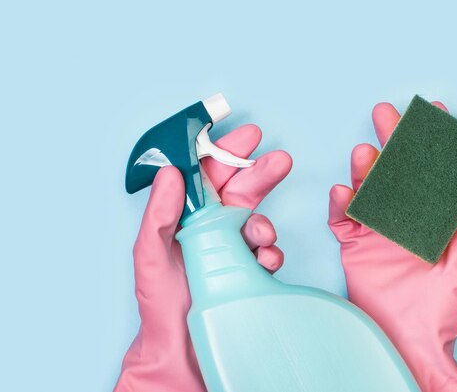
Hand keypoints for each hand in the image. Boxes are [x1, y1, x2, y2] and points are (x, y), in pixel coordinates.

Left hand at [114, 124, 291, 391]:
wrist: (182, 348)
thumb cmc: (160, 302)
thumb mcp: (149, 254)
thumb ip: (159, 213)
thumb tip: (171, 173)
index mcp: (186, 216)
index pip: (207, 175)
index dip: (227, 153)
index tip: (247, 136)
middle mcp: (211, 227)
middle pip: (241, 189)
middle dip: (261, 172)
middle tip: (280, 160)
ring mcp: (233, 248)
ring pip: (258, 219)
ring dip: (265, 222)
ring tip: (260, 236)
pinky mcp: (250, 269)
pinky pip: (268, 251)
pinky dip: (272, 252)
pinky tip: (265, 259)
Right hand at [328, 102, 456, 391]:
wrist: (409, 343)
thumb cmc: (442, 310)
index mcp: (435, 219)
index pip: (434, 173)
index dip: (434, 143)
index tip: (435, 114)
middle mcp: (406, 218)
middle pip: (398, 172)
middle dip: (393, 142)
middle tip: (385, 114)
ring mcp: (378, 230)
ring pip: (369, 190)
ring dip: (365, 170)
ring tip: (363, 152)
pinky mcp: (355, 246)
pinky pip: (344, 221)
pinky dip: (342, 206)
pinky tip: (343, 192)